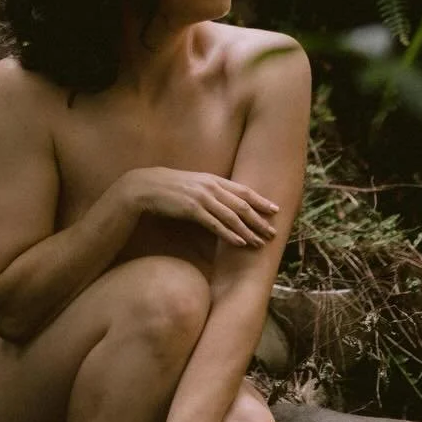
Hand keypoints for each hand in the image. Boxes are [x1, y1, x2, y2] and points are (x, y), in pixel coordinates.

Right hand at [121, 165, 278, 248]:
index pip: (243, 190)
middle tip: (272, 232)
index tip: (274, 210)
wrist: (146, 186)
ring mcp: (202, 198)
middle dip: (259, 220)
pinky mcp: (192, 210)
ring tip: (259, 242)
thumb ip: (211, 190)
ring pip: (232, 216)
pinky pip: (215, 224)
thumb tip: (227, 202)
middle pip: (242, 205)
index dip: (261, 200)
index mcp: (213, 179)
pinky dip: (229, 234)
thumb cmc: (170, 187)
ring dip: (248, 231)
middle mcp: (211, 187)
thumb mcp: (194, 184)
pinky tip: (239, 242)